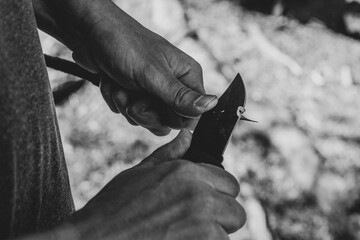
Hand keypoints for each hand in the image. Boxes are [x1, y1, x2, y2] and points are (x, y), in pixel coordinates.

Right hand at [67, 130, 245, 239]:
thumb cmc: (112, 209)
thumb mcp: (140, 173)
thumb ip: (170, 155)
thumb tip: (187, 136)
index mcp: (187, 173)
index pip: (230, 183)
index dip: (219, 193)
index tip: (205, 201)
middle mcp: (199, 195)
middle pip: (236, 210)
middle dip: (221, 217)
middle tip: (195, 222)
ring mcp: (202, 224)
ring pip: (228, 232)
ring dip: (212, 236)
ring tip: (182, 234)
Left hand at [71, 1, 217, 135]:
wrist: (90, 34)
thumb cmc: (124, 45)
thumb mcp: (153, 73)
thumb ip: (180, 95)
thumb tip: (212, 105)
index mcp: (186, 76)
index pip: (191, 115)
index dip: (171, 118)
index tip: (153, 106)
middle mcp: (173, 86)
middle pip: (167, 121)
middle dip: (144, 112)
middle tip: (132, 95)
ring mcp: (153, 92)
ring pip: (147, 119)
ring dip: (127, 106)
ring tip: (120, 85)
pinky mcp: (135, 94)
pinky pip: (129, 113)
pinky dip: (117, 101)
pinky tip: (112, 83)